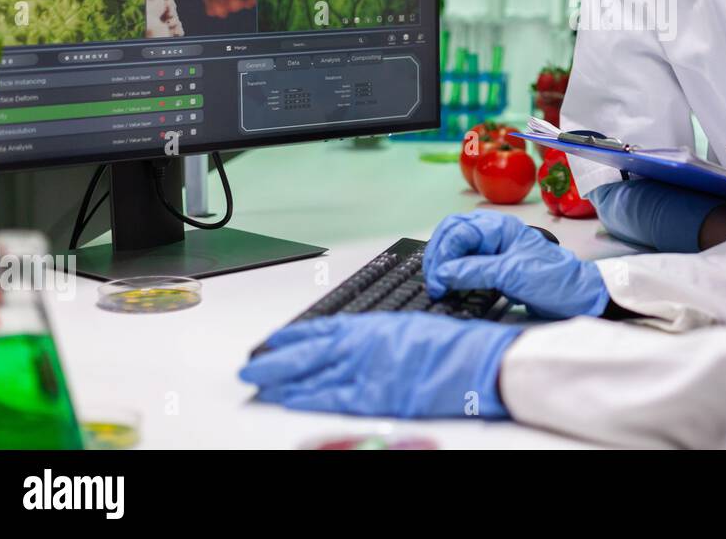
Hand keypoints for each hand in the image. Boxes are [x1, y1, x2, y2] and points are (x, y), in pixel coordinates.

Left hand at [239, 312, 521, 418]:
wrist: (472, 362)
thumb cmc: (449, 344)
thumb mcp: (408, 326)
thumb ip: (377, 336)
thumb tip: (356, 342)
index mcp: (371, 325)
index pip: (321, 329)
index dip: (293, 336)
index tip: (274, 341)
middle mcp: (362, 346)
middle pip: (307, 353)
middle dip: (276, 360)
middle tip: (252, 367)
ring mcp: (365, 371)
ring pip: (312, 375)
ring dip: (282, 380)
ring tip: (260, 384)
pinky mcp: (373, 397)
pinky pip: (331, 398)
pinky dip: (308, 398)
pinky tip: (289, 399)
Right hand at [424, 209, 608, 319]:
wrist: (578, 296)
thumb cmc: (555, 279)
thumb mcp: (513, 274)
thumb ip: (475, 271)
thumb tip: (442, 273)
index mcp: (498, 227)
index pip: (457, 232)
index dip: (442, 255)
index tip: (437, 281)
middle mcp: (493, 235)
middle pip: (451, 236)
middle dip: (437, 257)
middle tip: (433, 283)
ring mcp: (493, 251)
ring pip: (455, 251)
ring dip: (442, 265)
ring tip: (438, 286)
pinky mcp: (494, 269)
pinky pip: (465, 266)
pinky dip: (452, 275)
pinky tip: (449, 288)